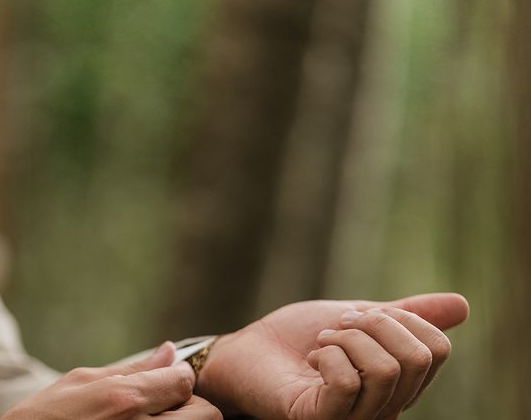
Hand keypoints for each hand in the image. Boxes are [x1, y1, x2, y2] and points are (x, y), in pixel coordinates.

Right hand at [1, 341, 220, 419]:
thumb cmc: (45, 418)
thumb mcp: (81, 383)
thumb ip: (133, 369)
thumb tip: (171, 351)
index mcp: (125, 400)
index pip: (185, 380)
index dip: (179, 379)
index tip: (167, 384)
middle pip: (206, 414)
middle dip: (190, 406)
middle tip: (166, 408)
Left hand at [196, 293, 468, 419]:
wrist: (249, 350)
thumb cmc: (299, 337)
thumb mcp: (359, 319)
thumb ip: (406, 316)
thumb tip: (464, 305)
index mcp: (398, 382)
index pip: (437, 348)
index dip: (401, 317)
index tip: (361, 315)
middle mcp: (385, 407)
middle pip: (417, 358)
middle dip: (375, 322)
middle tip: (340, 324)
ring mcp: (354, 418)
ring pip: (385, 370)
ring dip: (347, 337)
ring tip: (323, 341)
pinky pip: (346, 384)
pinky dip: (328, 354)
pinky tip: (312, 357)